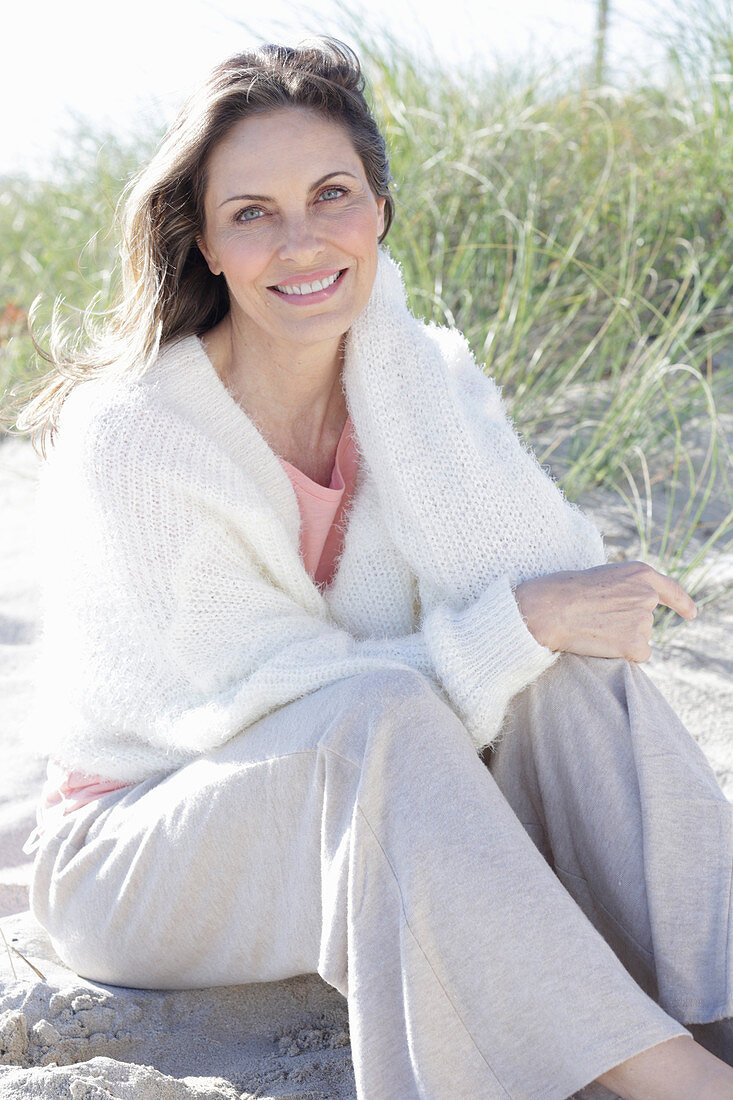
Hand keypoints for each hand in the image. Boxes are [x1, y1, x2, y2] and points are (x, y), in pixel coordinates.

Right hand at [514, 561, 696, 661]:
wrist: (549, 609)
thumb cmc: (564, 591)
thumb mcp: (602, 577)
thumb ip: (625, 589)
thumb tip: (638, 616)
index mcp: (640, 573)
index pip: (669, 589)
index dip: (682, 602)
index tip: (691, 614)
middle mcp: (647, 595)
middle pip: (646, 619)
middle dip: (626, 624)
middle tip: (595, 618)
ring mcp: (643, 619)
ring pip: (640, 638)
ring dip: (621, 639)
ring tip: (593, 627)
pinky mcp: (637, 643)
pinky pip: (638, 656)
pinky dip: (622, 655)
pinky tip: (602, 643)